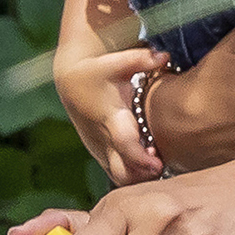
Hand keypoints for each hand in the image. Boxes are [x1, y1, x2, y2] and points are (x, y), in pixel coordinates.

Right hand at [55, 39, 169, 184]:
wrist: (72, 82)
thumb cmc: (99, 70)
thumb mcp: (117, 61)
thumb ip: (140, 59)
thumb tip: (163, 55)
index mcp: (110, 118)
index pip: (125, 145)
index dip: (141, 158)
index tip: (158, 163)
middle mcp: (105, 140)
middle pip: (123, 172)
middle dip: (143, 176)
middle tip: (160, 164)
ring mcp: (102, 150)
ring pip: (120, 178)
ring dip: (139, 177)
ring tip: (155, 163)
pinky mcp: (102, 155)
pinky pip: (118, 175)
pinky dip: (133, 176)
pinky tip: (148, 165)